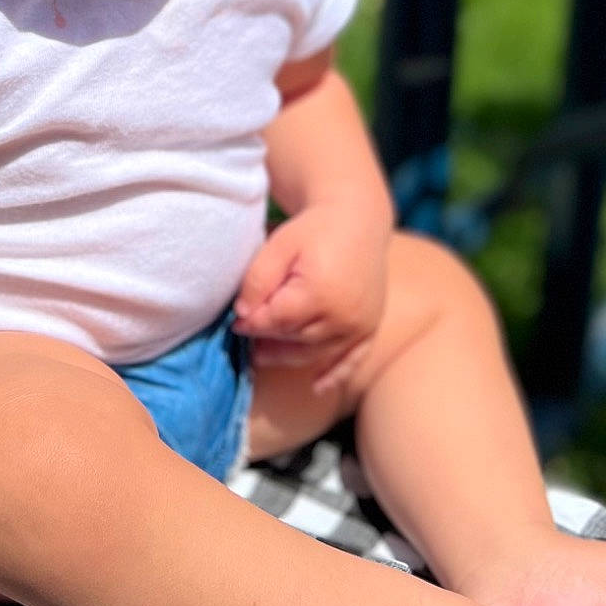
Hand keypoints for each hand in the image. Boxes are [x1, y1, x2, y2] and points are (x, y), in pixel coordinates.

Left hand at [233, 202, 389, 396]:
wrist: (357, 218)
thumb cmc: (313, 229)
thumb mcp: (278, 246)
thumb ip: (258, 281)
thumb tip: (244, 316)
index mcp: (319, 293)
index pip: (276, 322)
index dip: (252, 325)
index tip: (235, 323)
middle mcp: (344, 315)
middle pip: (295, 340)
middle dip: (267, 340)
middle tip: (245, 339)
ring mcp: (360, 325)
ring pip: (317, 353)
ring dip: (288, 357)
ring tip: (262, 355)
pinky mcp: (371, 327)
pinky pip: (352, 360)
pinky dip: (335, 375)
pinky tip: (317, 387)